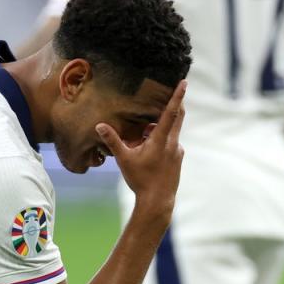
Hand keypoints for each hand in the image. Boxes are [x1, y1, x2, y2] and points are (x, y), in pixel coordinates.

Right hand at [97, 80, 186, 216]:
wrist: (158, 201)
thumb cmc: (141, 180)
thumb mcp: (124, 160)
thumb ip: (113, 141)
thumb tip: (99, 126)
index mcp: (161, 140)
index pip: (171, 113)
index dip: (177, 96)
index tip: (184, 82)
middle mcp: (173, 143)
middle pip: (177, 118)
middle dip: (175, 104)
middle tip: (173, 91)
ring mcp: (177, 152)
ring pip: (170, 132)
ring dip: (159, 128)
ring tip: (142, 136)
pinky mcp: (177, 159)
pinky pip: (170, 144)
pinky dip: (161, 140)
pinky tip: (147, 150)